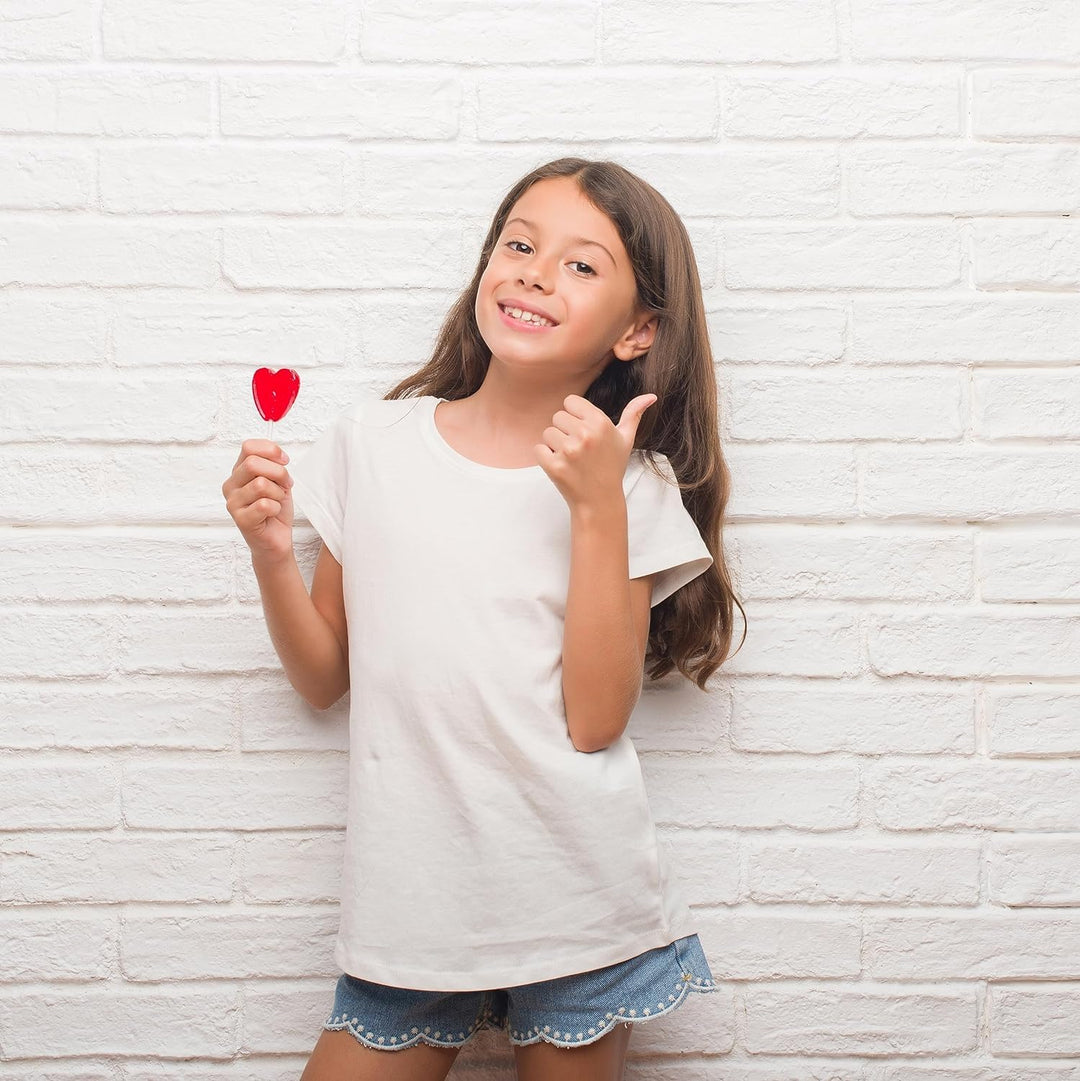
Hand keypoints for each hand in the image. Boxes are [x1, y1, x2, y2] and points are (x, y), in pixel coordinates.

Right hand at [222, 439, 294, 561]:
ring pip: (261, 484)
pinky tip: (273, 513)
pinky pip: (264, 504)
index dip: (271, 450)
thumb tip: (278, 455)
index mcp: (238, 472)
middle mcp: (231, 485)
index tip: (284, 461)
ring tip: (277, 501)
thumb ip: (273, 465)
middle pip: (253, 463)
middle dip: (278, 472)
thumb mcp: (278, 481)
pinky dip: (276, 508)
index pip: (248, 447)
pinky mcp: (240, 519)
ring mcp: (233, 503)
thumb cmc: (276, 509)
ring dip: (278, 493)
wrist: (277, 539)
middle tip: (285, 485)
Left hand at [534, 393, 657, 508]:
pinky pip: (538, 449)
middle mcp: (585, 434)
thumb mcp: (625, 440)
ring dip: (554, 445)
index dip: (574, 415)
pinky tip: (561, 466)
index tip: (582, 430)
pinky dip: (545, 457)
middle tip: (577, 448)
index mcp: (600, 423)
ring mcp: (568, 451)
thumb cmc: (612, 467)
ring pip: (547, 433)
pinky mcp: (554, 465)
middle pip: (557, 416)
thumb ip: (634, 414)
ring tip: (570, 458)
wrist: (600, 500)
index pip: (570, 401)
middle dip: (564, 430)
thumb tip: (651, 396)